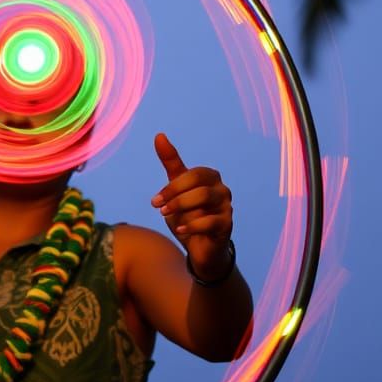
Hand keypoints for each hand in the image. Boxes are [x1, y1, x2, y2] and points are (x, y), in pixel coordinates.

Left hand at [150, 133, 232, 279]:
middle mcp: (222, 189)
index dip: (172, 186)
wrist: (199, 247)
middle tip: (158, 207)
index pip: (193, 174)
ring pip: (206, 198)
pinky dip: (193, 225)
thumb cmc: (188, 214)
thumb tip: (159, 135)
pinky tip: (180, 229)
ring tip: (166, 216)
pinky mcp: (227, 226)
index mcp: (210, 177)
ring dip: (181, 207)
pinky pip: (211, 222)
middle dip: (175, 195)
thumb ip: (171, 163)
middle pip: (199, 184)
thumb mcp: (176, 189)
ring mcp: (227, 207)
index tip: (154, 200)